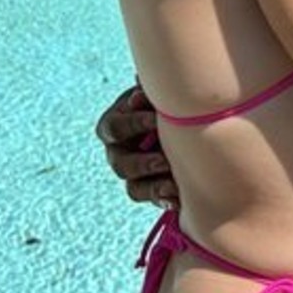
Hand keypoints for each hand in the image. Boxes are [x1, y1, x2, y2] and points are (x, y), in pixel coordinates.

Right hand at [96, 84, 178, 208]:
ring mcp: (132, 175)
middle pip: (121, 165)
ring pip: (134, 189)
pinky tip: (179, 200)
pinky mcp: (148, 189)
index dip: (135, 124)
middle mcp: (117, 153)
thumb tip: (139, 91)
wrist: (177, 119)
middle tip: (165, 159)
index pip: (115, 128)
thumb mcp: (154, 94)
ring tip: (174, 185)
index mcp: (113, 125)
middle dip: (144, 163)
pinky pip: (152, 201)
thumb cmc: (161, 101)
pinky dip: (166, 200)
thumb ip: (148, 92)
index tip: (157, 119)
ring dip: (154, 187)